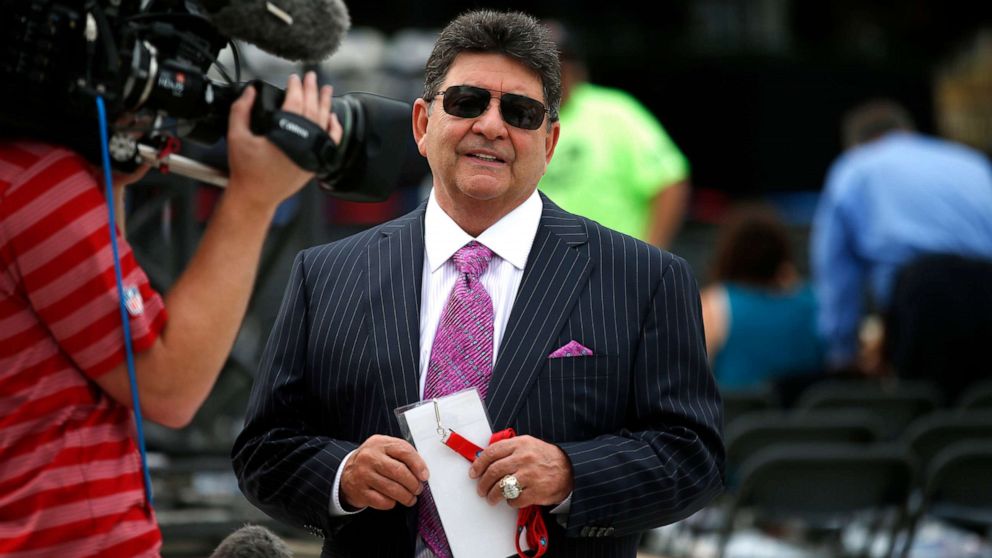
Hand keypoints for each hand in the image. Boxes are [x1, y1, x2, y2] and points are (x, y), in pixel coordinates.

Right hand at [225, 71, 341, 211]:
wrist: (255, 196)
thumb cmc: (245, 169)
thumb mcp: (236, 135)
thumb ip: (241, 110)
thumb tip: (250, 91)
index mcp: (284, 133)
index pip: (294, 102)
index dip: (295, 87)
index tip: (294, 77)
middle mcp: (302, 142)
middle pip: (312, 109)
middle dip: (312, 90)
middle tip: (312, 76)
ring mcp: (312, 153)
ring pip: (324, 122)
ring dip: (325, 104)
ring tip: (326, 90)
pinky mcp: (315, 163)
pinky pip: (331, 142)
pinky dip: (334, 128)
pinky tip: (332, 117)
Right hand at [340, 435, 428, 510]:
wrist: (347, 471)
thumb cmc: (372, 460)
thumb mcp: (385, 449)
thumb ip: (402, 454)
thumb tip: (422, 471)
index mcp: (380, 443)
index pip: (404, 451)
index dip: (418, 465)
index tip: (424, 476)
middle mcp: (370, 457)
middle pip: (399, 471)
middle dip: (413, 483)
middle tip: (418, 489)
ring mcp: (363, 474)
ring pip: (392, 488)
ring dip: (406, 496)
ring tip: (410, 498)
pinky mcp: (360, 491)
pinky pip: (382, 501)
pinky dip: (392, 503)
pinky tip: (393, 501)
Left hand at [469, 435, 572, 508]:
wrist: (570, 468)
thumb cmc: (545, 457)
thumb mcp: (527, 444)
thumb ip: (508, 449)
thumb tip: (485, 459)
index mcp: (520, 444)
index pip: (491, 452)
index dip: (478, 464)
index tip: (473, 473)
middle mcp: (523, 458)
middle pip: (493, 471)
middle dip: (483, 483)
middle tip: (481, 489)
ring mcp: (530, 475)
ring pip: (501, 487)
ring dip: (492, 496)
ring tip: (491, 498)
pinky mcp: (536, 491)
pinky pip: (515, 500)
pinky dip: (510, 502)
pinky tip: (511, 500)